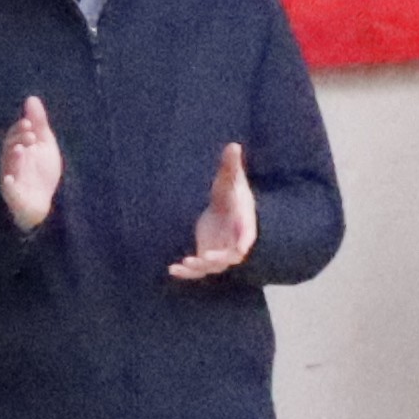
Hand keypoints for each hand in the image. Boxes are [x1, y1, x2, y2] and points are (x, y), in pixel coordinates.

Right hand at [0, 94, 62, 230]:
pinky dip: (8, 185)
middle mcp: (11, 162)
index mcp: (18, 149)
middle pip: (9, 148)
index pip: (14, 136)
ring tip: (22, 149)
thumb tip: (31, 98)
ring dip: (14, 157)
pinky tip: (11, 179)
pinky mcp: (13, 195)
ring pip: (8, 166)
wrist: (44, 202)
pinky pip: (8, 190)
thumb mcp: (44, 144)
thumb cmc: (42, 171)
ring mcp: (11, 178)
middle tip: (30, 136)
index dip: (19, 129)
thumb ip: (39, 122)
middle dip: (18, 140)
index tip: (28, 124)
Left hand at [167, 142, 259, 281]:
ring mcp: (220, 251)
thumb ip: (231, 166)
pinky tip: (171, 269)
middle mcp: (233, 242)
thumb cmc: (231, 192)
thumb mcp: (230, 179)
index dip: (243, 243)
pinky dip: (186, 273)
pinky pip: (198, 269)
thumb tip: (233, 145)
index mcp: (244, 224)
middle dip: (217, 259)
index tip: (240, 249)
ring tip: (182, 264)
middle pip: (229, 257)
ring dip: (198, 268)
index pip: (247, 237)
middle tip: (201, 258)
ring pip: (212, 267)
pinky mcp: (206, 255)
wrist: (226, 207)